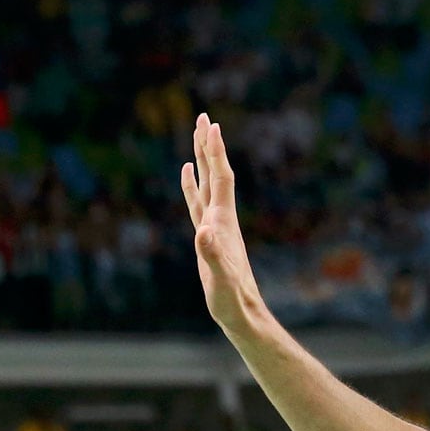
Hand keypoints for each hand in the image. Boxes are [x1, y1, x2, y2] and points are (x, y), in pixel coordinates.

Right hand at [180, 113, 267, 330]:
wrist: (241, 313)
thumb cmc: (231, 298)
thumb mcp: (220, 278)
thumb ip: (211, 255)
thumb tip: (203, 231)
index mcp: (223, 222)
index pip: (221, 178)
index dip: (215, 153)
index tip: (211, 125)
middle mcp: (221, 218)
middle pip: (215, 174)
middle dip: (207, 146)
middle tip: (203, 117)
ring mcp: (214, 226)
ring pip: (206, 184)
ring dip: (202, 160)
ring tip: (197, 136)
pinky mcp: (207, 237)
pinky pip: (197, 202)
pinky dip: (192, 185)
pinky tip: (188, 174)